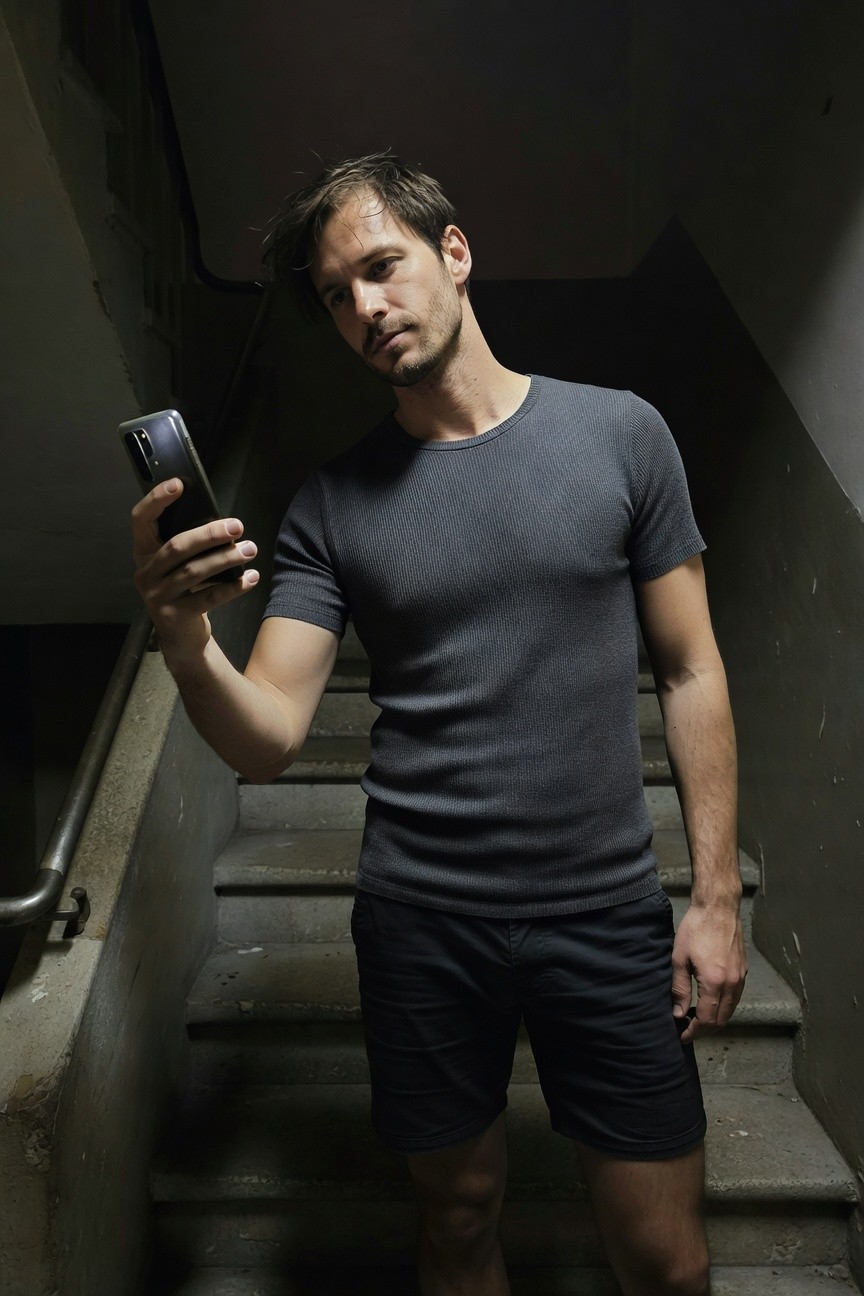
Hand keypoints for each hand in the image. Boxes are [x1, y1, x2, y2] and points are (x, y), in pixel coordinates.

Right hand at [131, 478, 259, 665]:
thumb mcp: (179, 566)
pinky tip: (252, 578)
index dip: (156, 500)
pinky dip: (233, 587)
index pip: (141, 519)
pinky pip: (208, 597)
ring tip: (250, 549)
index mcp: (144, 553)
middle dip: (209, 534)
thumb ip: (189, 545)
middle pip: (177, 546)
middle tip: (237, 525)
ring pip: (194, 571)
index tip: (179, 484)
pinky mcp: (174, 616)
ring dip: (226, 558)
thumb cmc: (185, 592)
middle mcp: (146, 573)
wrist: (182, 638)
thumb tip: (224, 522)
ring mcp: (157, 596)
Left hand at [671, 900, 747, 1044]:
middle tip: (687, 1029)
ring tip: (695, 1016)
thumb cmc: (696, 929)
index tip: (682, 1035)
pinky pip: (735, 998)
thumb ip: (679, 988)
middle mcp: (732, 984)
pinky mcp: (744, 971)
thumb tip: (677, 1013)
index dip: (693, 1031)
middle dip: (704, 1030)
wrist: (718, 908)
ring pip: (730, 1011)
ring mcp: (741, 978)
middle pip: (721, 1020)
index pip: (706, 1020)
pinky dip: (723, 1007)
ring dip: (715, 1019)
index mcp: (714, 982)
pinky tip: (709, 1001)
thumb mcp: (679, 959)